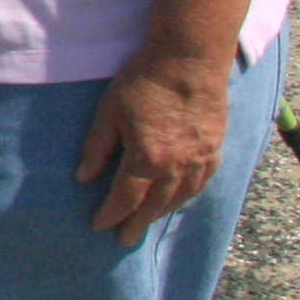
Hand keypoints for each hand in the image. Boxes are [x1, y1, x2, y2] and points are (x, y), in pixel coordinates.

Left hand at [79, 46, 235, 244]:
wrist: (190, 59)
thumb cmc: (144, 81)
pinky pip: (201, 183)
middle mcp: (177, 166)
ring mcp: (200, 159)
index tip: (99, 226)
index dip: (111, 214)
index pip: (126, 197)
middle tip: (125, 240)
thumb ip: (97, 147)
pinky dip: (187, 196)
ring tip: (148, 223)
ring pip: (180, 197)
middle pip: (155, 204)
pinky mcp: (215, 148)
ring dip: (162, 213)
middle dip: (137, 223)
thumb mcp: (109, 111)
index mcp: (147, 158)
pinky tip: (179, 200)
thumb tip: (84, 178)